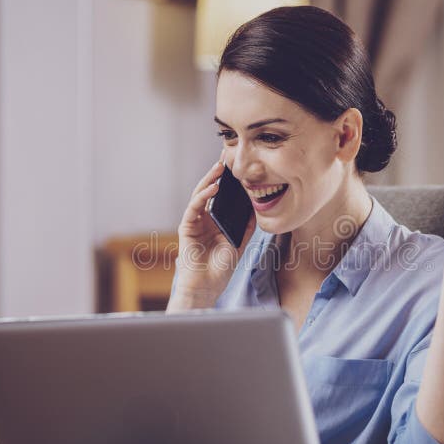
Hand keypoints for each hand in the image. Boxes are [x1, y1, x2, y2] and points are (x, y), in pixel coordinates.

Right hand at [170, 149, 256, 307]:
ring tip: (220, 167)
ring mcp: (194, 222)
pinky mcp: (186, 227)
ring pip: (200, 194)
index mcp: (215, 222)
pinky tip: (214, 187)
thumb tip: (257, 207)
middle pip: (210, 191)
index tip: (239, 166)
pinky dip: (204, 196)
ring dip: (210, 180)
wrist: (206, 287)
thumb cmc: (220, 270)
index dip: (228, 182)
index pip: (221, 197)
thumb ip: (246, 227)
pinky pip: (195, 207)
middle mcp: (203, 219)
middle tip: (227, 156)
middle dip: (218, 174)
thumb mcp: (239, 244)